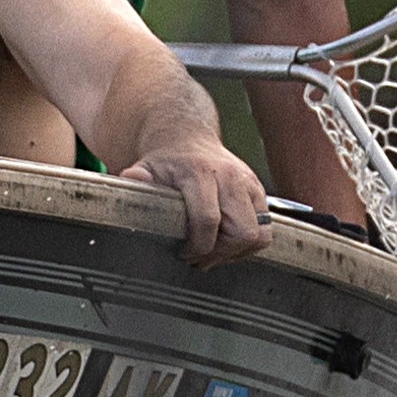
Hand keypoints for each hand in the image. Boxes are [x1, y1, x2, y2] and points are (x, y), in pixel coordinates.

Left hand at [116, 137, 269, 265]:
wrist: (188, 140)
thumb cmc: (167, 162)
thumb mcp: (147, 167)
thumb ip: (138, 177)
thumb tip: (131, 178)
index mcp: (202, 173)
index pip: (208, 220)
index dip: (197, 246)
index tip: (183, 253)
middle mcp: (231, 178)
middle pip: (241, 232)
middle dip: (219, 253)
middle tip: (197, 256)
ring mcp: (249, 186)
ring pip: (258, 235)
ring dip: (236, 252)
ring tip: (212, 250)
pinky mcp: (260, 194)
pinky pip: (265, 231)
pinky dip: (247, 245)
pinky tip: (225, 242)